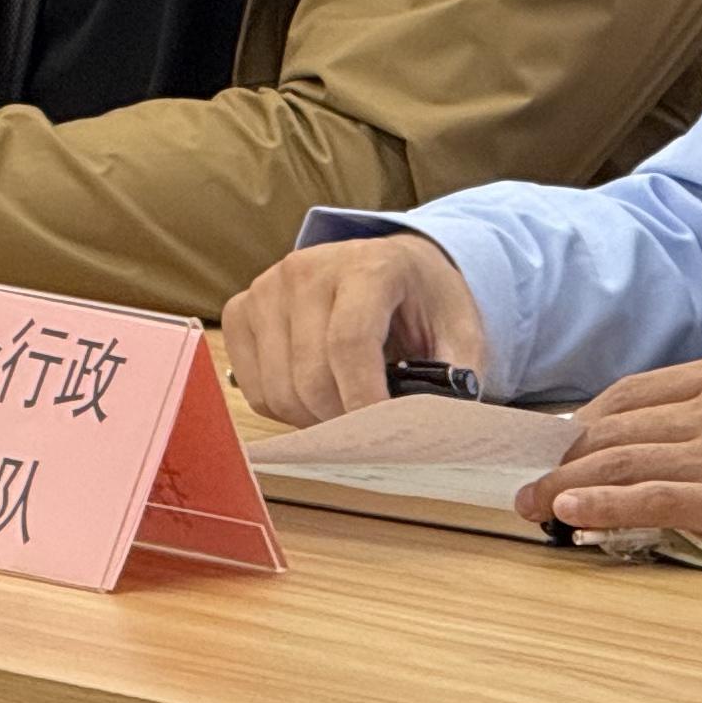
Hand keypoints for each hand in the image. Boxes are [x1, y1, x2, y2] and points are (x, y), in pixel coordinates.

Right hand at [221, 233, 487, 429]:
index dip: (363, 399)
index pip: (350, 342)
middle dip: (342, 419)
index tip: (380, 436)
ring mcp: (268, 288)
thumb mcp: (460, 331)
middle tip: (371, 431)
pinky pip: (255, 390)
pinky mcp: (241, 311)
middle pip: (310, 375)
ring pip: (279, 391)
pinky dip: (285, 410)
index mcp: (370, 266)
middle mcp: (309, 268)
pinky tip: (317, 394)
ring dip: (314, 419)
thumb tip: (434, 430)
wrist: (394, 266)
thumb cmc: (425, 302)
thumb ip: (454, 377)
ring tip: (347, 409)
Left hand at [510, 353, 701, 541]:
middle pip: (616, 428)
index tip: (558, 441)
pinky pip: (654, 498)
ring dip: (567, 482)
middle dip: (564, 456)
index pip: (631, 392)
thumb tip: (664, 428)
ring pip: (622, 461)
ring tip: (535, 503)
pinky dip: (606, 503)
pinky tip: (571, 512)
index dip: (584, 419)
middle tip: (532, 482)